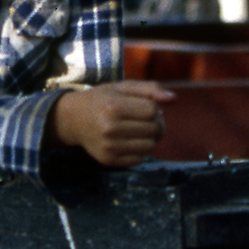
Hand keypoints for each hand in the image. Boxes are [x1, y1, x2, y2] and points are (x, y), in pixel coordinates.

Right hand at [48, 81, 174, 167]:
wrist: (73, 119)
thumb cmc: (102, 99)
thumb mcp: (122, 87)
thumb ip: (150, 89)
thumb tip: (174, 98)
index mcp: (113, 106)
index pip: (152, 111)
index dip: (154, 108)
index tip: (144, 106)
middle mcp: (110, 128)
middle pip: (154, 129)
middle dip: (155, 123)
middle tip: (142, 119)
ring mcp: (109, 147)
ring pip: (150, 146)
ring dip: (149, 138)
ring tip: (136, 130)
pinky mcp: (109, 160)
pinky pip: (140, 159)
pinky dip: (139, 150)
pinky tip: (127, 141)